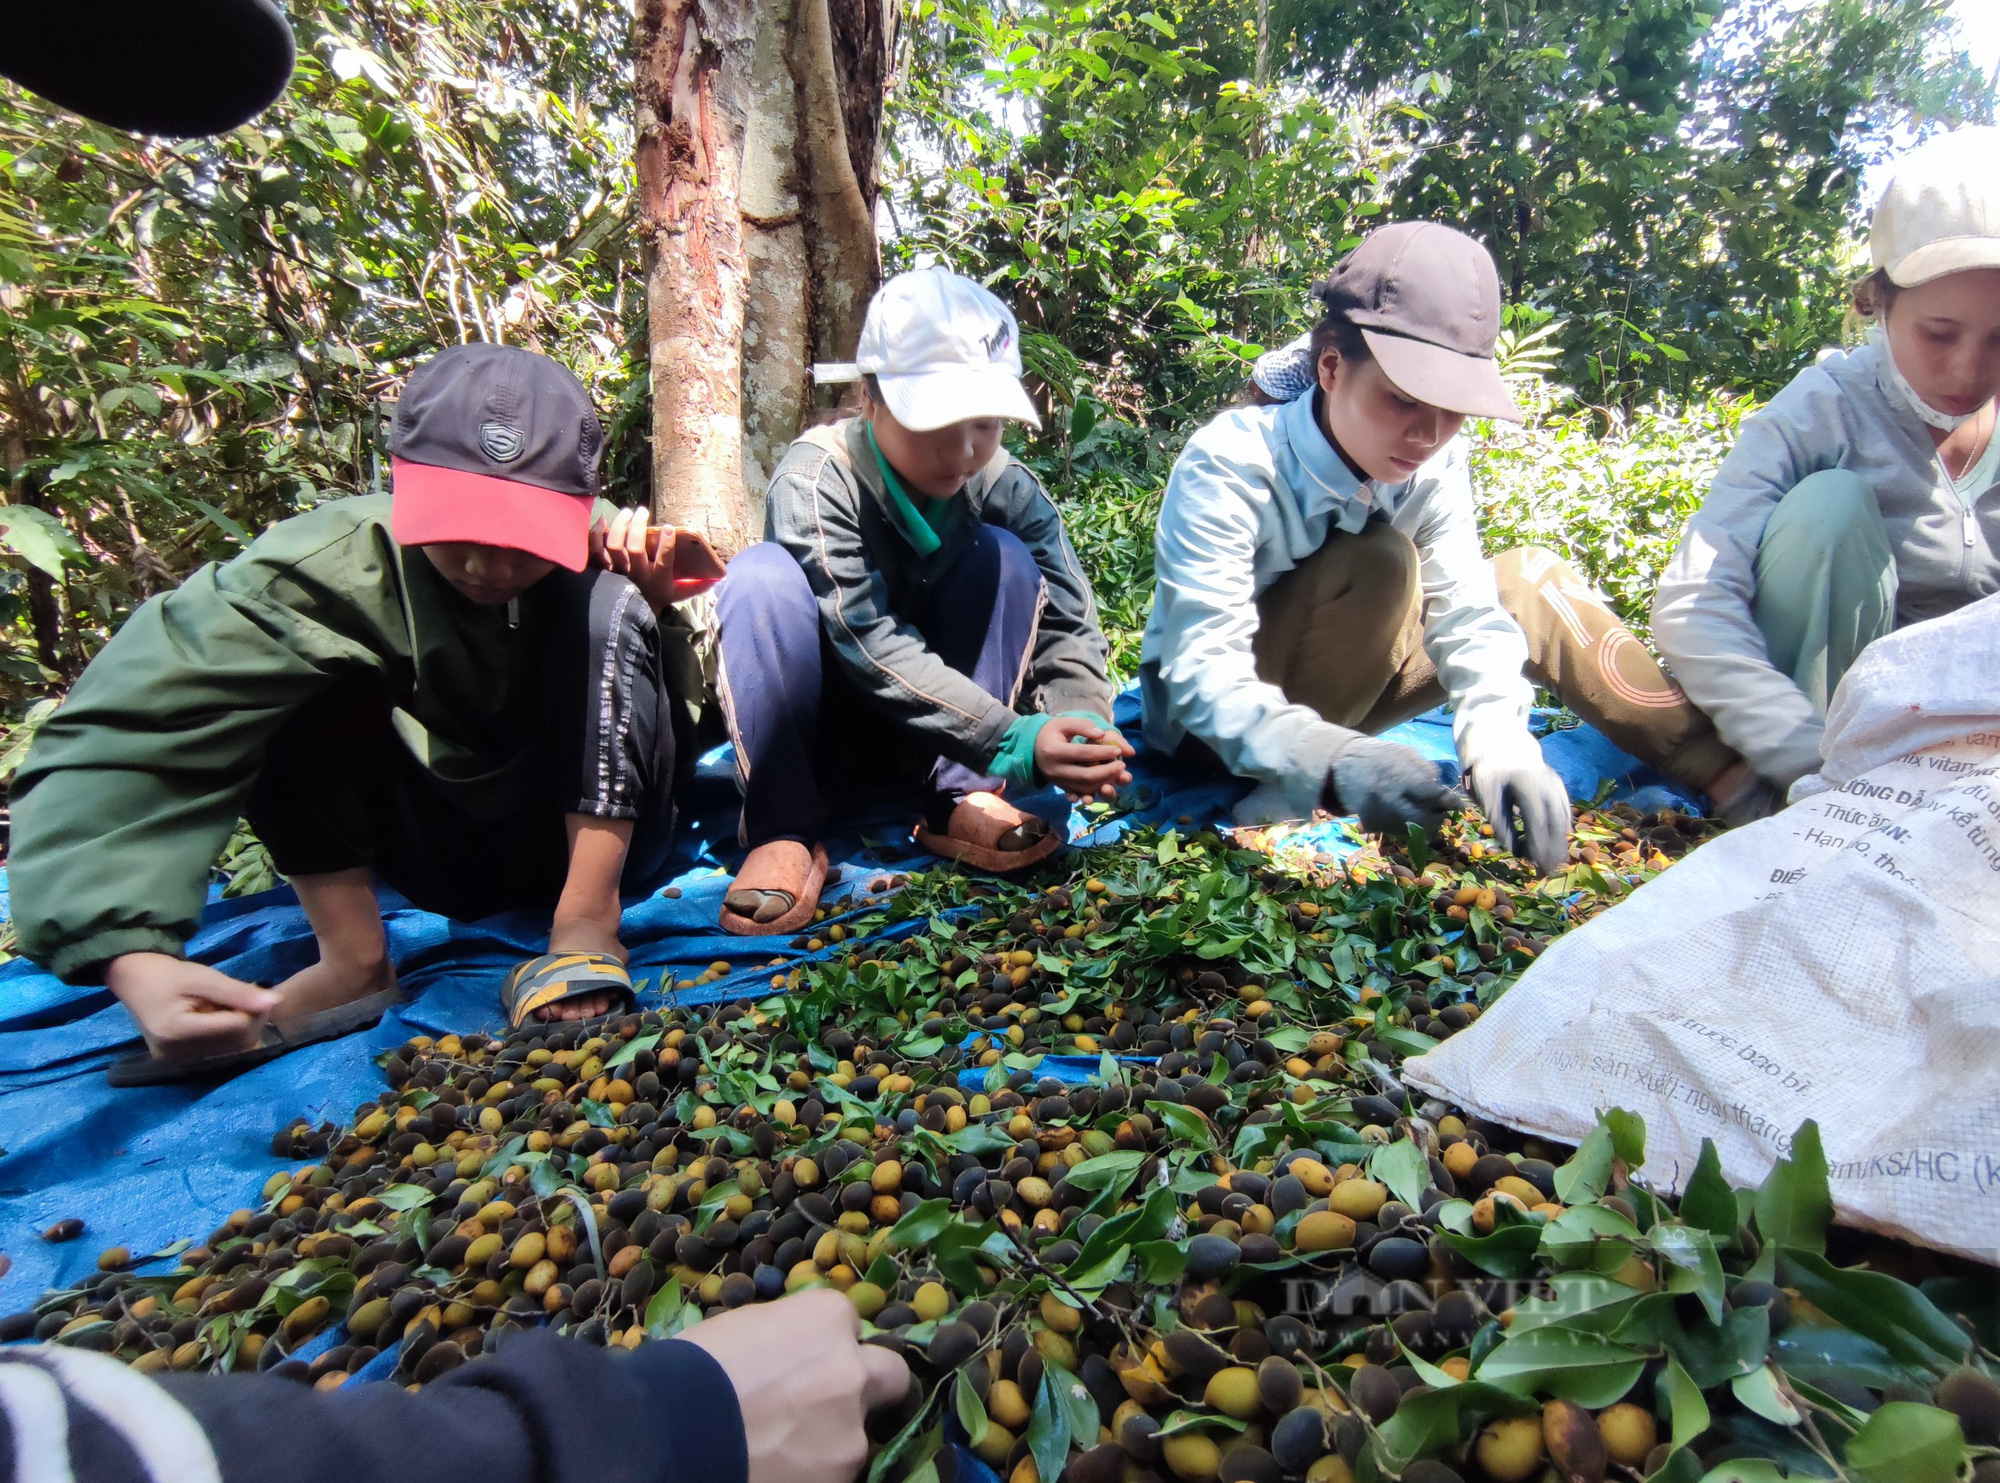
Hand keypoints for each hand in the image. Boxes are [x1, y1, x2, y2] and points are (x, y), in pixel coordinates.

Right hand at [104, 952, 276, 1062]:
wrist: (136, 983)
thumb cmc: (169, 976)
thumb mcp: (204, 977)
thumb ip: (238, 992)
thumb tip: (275, 1002)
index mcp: (177, 1032)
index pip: (237, 1028)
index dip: (254, 1008)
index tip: (253, 988)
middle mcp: (176, 1055)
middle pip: (239, 1043)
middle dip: (251, 1018)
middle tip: (245, 994)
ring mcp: (176, 1063)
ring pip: (234, 1050)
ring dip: (241, 1026)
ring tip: (227, 1004)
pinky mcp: (179, 1064)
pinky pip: (220, 1053)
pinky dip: (228, 1035)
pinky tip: (218, 1018)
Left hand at [589, 508, 712, 611]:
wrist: (628, 615)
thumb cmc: (656, 599)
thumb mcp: (677, 594)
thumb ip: (696, 585)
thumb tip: (718, 577)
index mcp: (657, 579)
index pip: (664, 560)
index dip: (667, 543)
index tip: (668, 527)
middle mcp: (637, 574)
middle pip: (634, 547)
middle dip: (638, 525)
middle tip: (642, 511)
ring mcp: (617, 571)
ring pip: (615, 545)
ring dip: (620, 525)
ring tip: (627, 512)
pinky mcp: (602, 569)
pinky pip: (595, 550)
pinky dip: (596, 534)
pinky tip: (602, 521)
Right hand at [682, 1288, 910, 1482]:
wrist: (668, 1431)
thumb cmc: (694, 1368)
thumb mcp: (744, 1327)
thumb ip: (787, 1333)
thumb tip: (792, 1348)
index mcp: (828, 1319)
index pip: (849, 1323)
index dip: (826, 1343)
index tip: (804, 1359)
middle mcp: (853, 1370)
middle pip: (888, 1375)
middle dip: (867, 1387)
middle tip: (828, 1405)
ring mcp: (851, 1432)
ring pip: (860, 1434)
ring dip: (833, 1438)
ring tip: (784, 1450)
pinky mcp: (841, 1478)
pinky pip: (837, 1472)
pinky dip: (815, 1472)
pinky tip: (780, 1469)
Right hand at [1034, 715, 1134, 802]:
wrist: (1034, 747)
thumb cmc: (1052, 732)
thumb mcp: (1064, 722)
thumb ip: (1083, 726)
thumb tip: (1102, 735)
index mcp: (1054, 751)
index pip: (1083, 753)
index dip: (1103, 752)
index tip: (1117, 750)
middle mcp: (1054, 770)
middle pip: (1085, 775)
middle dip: (1107, 772)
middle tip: (1122, 765)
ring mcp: (1057, 782)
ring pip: (1084, 788)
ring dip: (1103, 784)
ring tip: (1117, 775)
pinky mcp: (1061, 788)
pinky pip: (1080, 793)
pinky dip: (1094, 792)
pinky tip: (1105, 786)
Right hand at [1324, 736, 1464, 835]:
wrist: (1343, 767)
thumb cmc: (1379, 757)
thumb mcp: (1405, 753)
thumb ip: (1425, 770)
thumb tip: (1444, 791)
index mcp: (1396, 777)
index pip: (1431, 795)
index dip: (1448, 801)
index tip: (1457, 803)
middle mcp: (1386, 800)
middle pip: (1424, 819)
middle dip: (1439, 816)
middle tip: (1446, 810)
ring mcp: (1377, 815)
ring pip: (1412, 828)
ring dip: (1427, 823)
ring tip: (1430, 812)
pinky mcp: (1373, 825)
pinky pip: (1399, 830)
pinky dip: (1411, 824)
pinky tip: (1412, 814)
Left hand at [1467, 751, 1571, 874]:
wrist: (1503, 746)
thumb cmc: (1490, 773)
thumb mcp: (1486, 796)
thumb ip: (1500, 822)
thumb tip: (1514, 850)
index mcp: (1527, 784)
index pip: (1538, 819)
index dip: (1540, 844)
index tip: (1538, 865)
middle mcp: (1548, 784)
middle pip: (1556, 822)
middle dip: (1554, 849)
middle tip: (1547, 871)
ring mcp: (1556, 785)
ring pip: (1563, 818)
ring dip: (1559, 842)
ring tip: (1550, 863)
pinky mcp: (1559, 788)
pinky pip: (1563, 813)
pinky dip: (1559, 831)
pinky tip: (1551, 845)